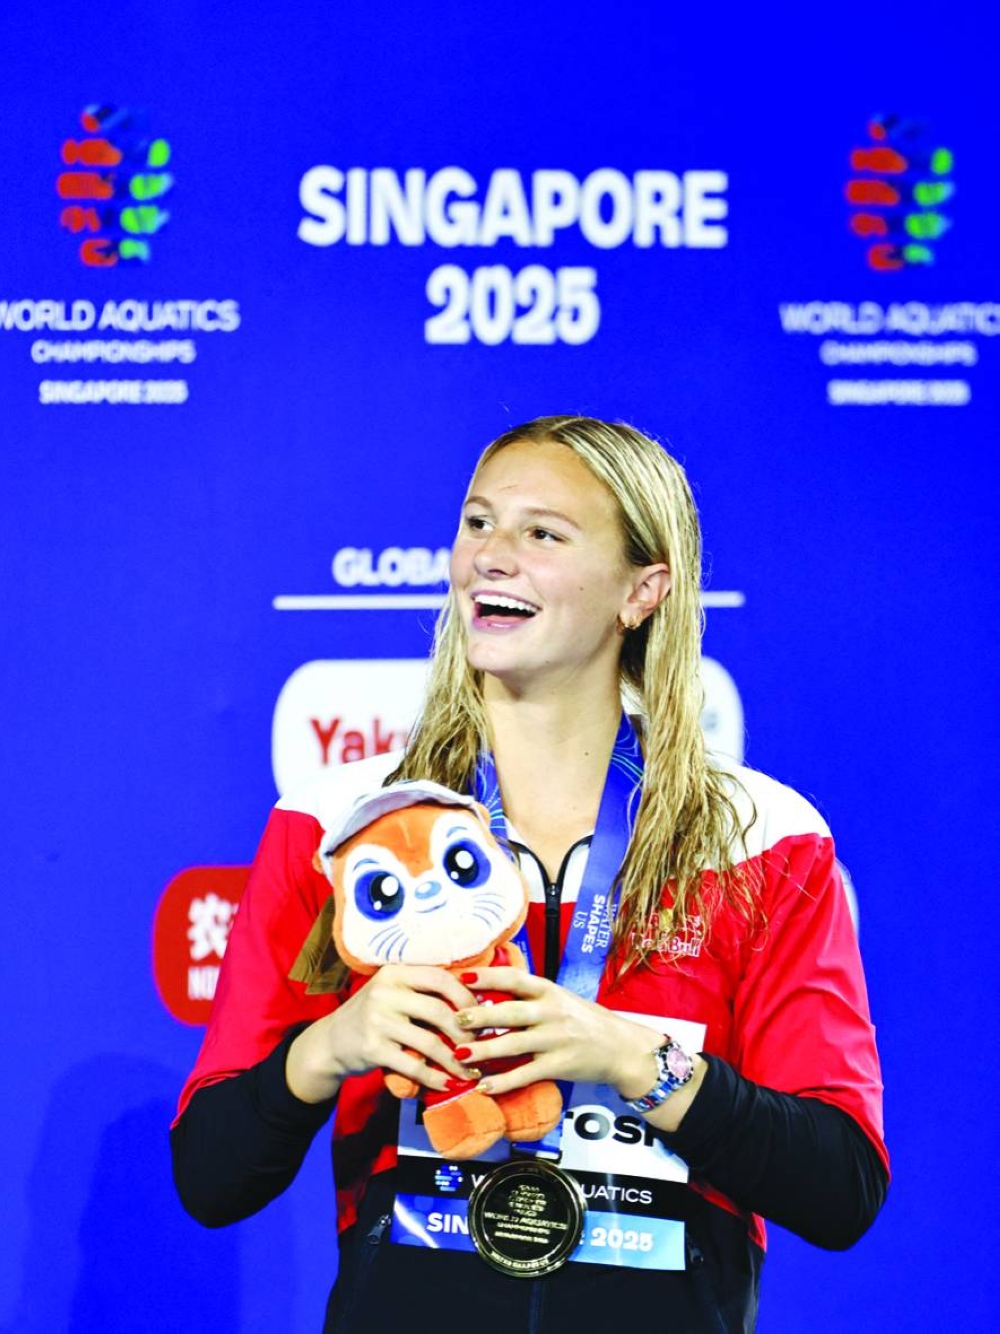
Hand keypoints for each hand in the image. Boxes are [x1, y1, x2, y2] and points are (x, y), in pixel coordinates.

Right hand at [286, 965, 478, 1103]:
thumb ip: (423, 991)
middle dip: (465, 1031)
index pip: (439, 977)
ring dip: (455, 1060)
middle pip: (438, 1010)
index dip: (465, 995)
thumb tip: (476, 1001)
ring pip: (430, 1042)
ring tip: (470, 1071)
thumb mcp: (393, 992)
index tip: (481, 1012)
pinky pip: (414, 1066)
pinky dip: (435, 1078)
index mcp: (395, 972)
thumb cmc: (373, 1015)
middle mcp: (385, 993)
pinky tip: (448, 1084)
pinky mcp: (373, 1049)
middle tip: (480, 1045)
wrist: (331, 1042)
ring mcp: (377, 1021)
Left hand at [453, 967, 706, 1131]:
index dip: (487, 977)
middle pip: (510, 1012)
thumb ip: (530, 995)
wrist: (622, 1047)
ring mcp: (556, 1040)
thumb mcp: (560, 998)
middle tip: (455, 1019)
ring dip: (484, 1051)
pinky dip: (503, 1082)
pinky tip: (483, 1086)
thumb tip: (489, 988)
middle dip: (479, 1016)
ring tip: (459, 1055)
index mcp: (549, 990)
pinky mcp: (559, 1066)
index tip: (462, 977)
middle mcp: (552, 1012)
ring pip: (513, 1045)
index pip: (514, 979)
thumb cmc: (585, 1020)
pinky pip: (526, 1074)